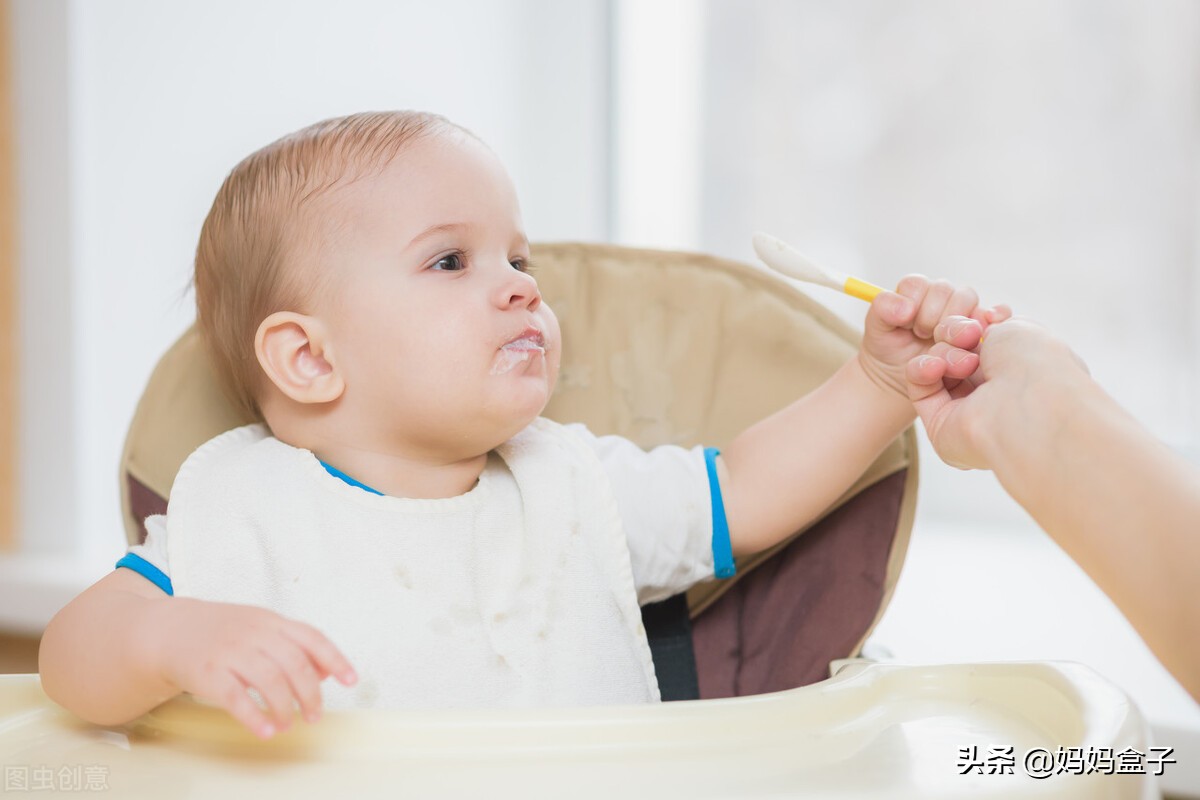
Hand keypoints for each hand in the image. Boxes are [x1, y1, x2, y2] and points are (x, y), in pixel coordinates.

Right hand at [149, 598, 356, 738]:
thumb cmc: (223, 632)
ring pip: (269, 681)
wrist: (171, 630)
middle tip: (314, 715)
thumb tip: (329, 670)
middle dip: (310, 694)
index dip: (335, 659)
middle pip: (295, 664)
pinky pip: (236, 697)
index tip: (350, 680)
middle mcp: (254, 634)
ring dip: (285, 708)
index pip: (312, 637)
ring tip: (289, 724)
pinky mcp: (207, 673)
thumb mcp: (262, 628)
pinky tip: (265, 730)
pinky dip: (254, 716)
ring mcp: (230, 652)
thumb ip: (295, 645)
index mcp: (271, 621)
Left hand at [858, 275, 1008, 396]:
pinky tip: (983, 330)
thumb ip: (883, 310)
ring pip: (968, 301)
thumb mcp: (878, 331)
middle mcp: (942, 297)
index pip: (918, 285)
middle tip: (924, 337)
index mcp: (916, 292)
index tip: (907, 324)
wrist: (906, 380)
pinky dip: (996, 315)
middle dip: (932, 317)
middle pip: (946, 291)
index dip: (912, 304)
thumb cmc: (891, 350)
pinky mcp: (983, 328)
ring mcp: (964, 311)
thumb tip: (905, 307)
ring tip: (942, 344)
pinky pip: (998, 312)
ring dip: (955, 323)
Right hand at [904, 317, 1087, 468]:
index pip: (983, 340)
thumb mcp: (1018, 327)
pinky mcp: (941, 425)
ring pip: (937, 365)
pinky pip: (919, 388)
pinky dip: (922, 370)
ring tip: (966, 364)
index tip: (984, 318)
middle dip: (957, 335)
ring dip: (945, 353)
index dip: (975, 324)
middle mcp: (994, 391)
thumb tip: (975, 330)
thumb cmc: (1034, 365)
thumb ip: (991, 326)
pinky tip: (936, 368)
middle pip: (956, 349)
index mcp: (1019, 370)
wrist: (1027, 405)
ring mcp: (967, 409)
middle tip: (970, 336)